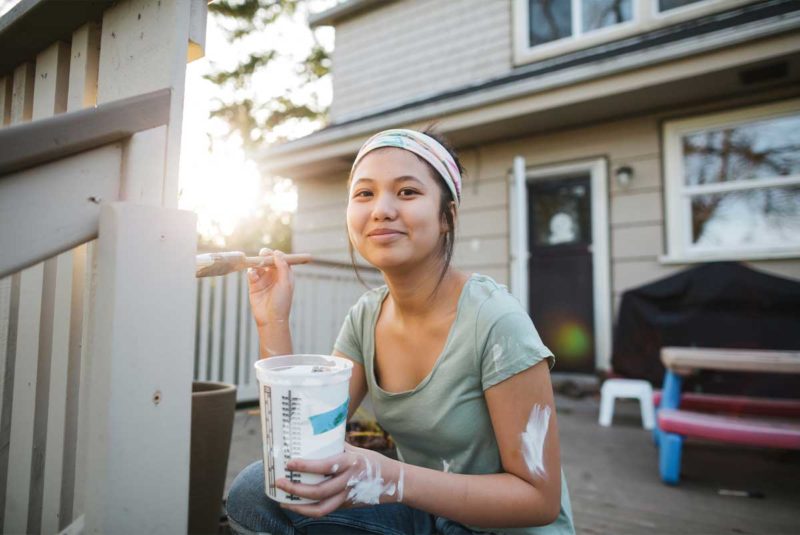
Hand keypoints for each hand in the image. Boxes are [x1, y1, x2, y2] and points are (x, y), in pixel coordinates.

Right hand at [248, 248, 293, 326]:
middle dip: (266, 255)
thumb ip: (282, 267)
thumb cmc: (281, 302)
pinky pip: (251, 273)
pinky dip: (251, 271)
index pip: (281, 259)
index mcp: (284, 274)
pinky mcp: (254, 284)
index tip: (274, 253)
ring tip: (258, 265)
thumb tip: (277, 253)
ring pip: (259, 265)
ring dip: (257, 262)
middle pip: (269, 259)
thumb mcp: (285, 283)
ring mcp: (263, 279)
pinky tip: (253, 275)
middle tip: (263, 254)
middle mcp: (274, 275)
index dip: (277, 254)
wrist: (270, 318)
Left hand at [277, 443, 403, 517]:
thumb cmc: (371, 461)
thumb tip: (316, 434)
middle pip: (319, 491)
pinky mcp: (346, 506)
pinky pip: (325, 510)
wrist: (393, 481)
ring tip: (283, 500)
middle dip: (296, 489)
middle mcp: (348, 482)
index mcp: (350, 463)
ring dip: (299, 506)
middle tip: (279, 482)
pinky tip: (296, 505)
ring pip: (320, 508)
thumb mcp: (356, 451)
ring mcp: (347, 497)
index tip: (290, 463)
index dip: (306, 466)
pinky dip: (308, 509)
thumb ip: (337, 446)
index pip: (325, 466)